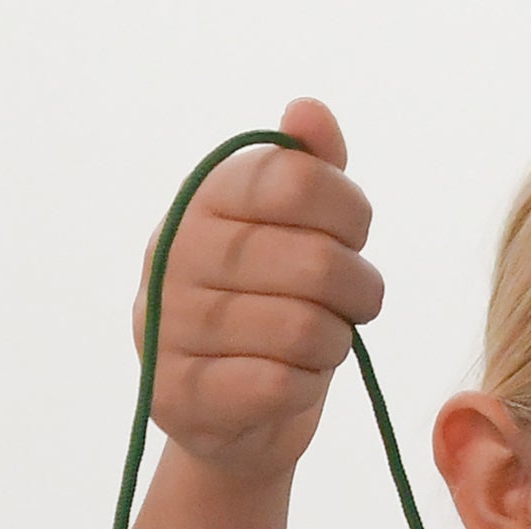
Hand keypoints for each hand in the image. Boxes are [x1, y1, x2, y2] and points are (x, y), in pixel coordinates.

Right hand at [134, 97, 384, 481]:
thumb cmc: (272, 308)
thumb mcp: (292, 233)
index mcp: (204, 199)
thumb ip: (308, 172)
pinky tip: (294, 383)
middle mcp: (176, 252)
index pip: (301, 181)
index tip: (349, 238)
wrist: (232, 414)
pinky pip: (283, 386)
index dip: (350, 216)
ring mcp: (172, 325)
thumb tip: (311, 113)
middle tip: (350, 306)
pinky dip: (308, 387)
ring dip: (335, 345)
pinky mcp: (183, 394)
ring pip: (308, 331)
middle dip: (358, 292)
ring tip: (319, 345)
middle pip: (319, 263)